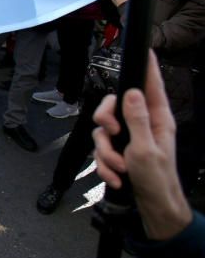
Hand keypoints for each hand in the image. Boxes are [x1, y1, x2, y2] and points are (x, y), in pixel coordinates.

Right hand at [92, 50, 193, 240]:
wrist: (151, 209)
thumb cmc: (156, 179)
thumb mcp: (145, 149)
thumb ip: (137, 119)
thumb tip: (132, 91)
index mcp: (157, 119)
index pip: (151, 86)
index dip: (146, 67)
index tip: (143, 49)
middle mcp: (142, 124)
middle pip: (112, 105)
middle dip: (105, 121)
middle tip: (110, 133)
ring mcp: (129, 138)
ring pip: (102, 131)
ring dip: (105, 153)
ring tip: (118, 168)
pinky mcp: (118, 152)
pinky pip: (100, 150)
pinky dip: (104, 165)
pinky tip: (115, 177)